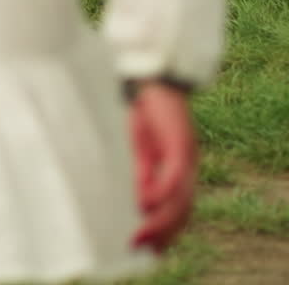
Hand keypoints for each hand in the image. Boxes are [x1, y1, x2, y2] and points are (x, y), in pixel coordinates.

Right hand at [129, 82, 197, 253]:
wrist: (155, 78)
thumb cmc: (146, 110)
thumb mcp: (141, 147)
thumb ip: (143, 172)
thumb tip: (140, 202)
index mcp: (179, 169)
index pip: (179, 209)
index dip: (166, 231)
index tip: (149, 249)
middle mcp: (188, 167)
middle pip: (182, 210)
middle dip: (162, 233)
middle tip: (141, 247)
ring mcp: (186, 156)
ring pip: (180, 199)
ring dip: (160, 220)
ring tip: (140, 233)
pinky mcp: (180, 143)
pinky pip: (174, 175)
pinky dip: (160, 192)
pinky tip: (145, 202)